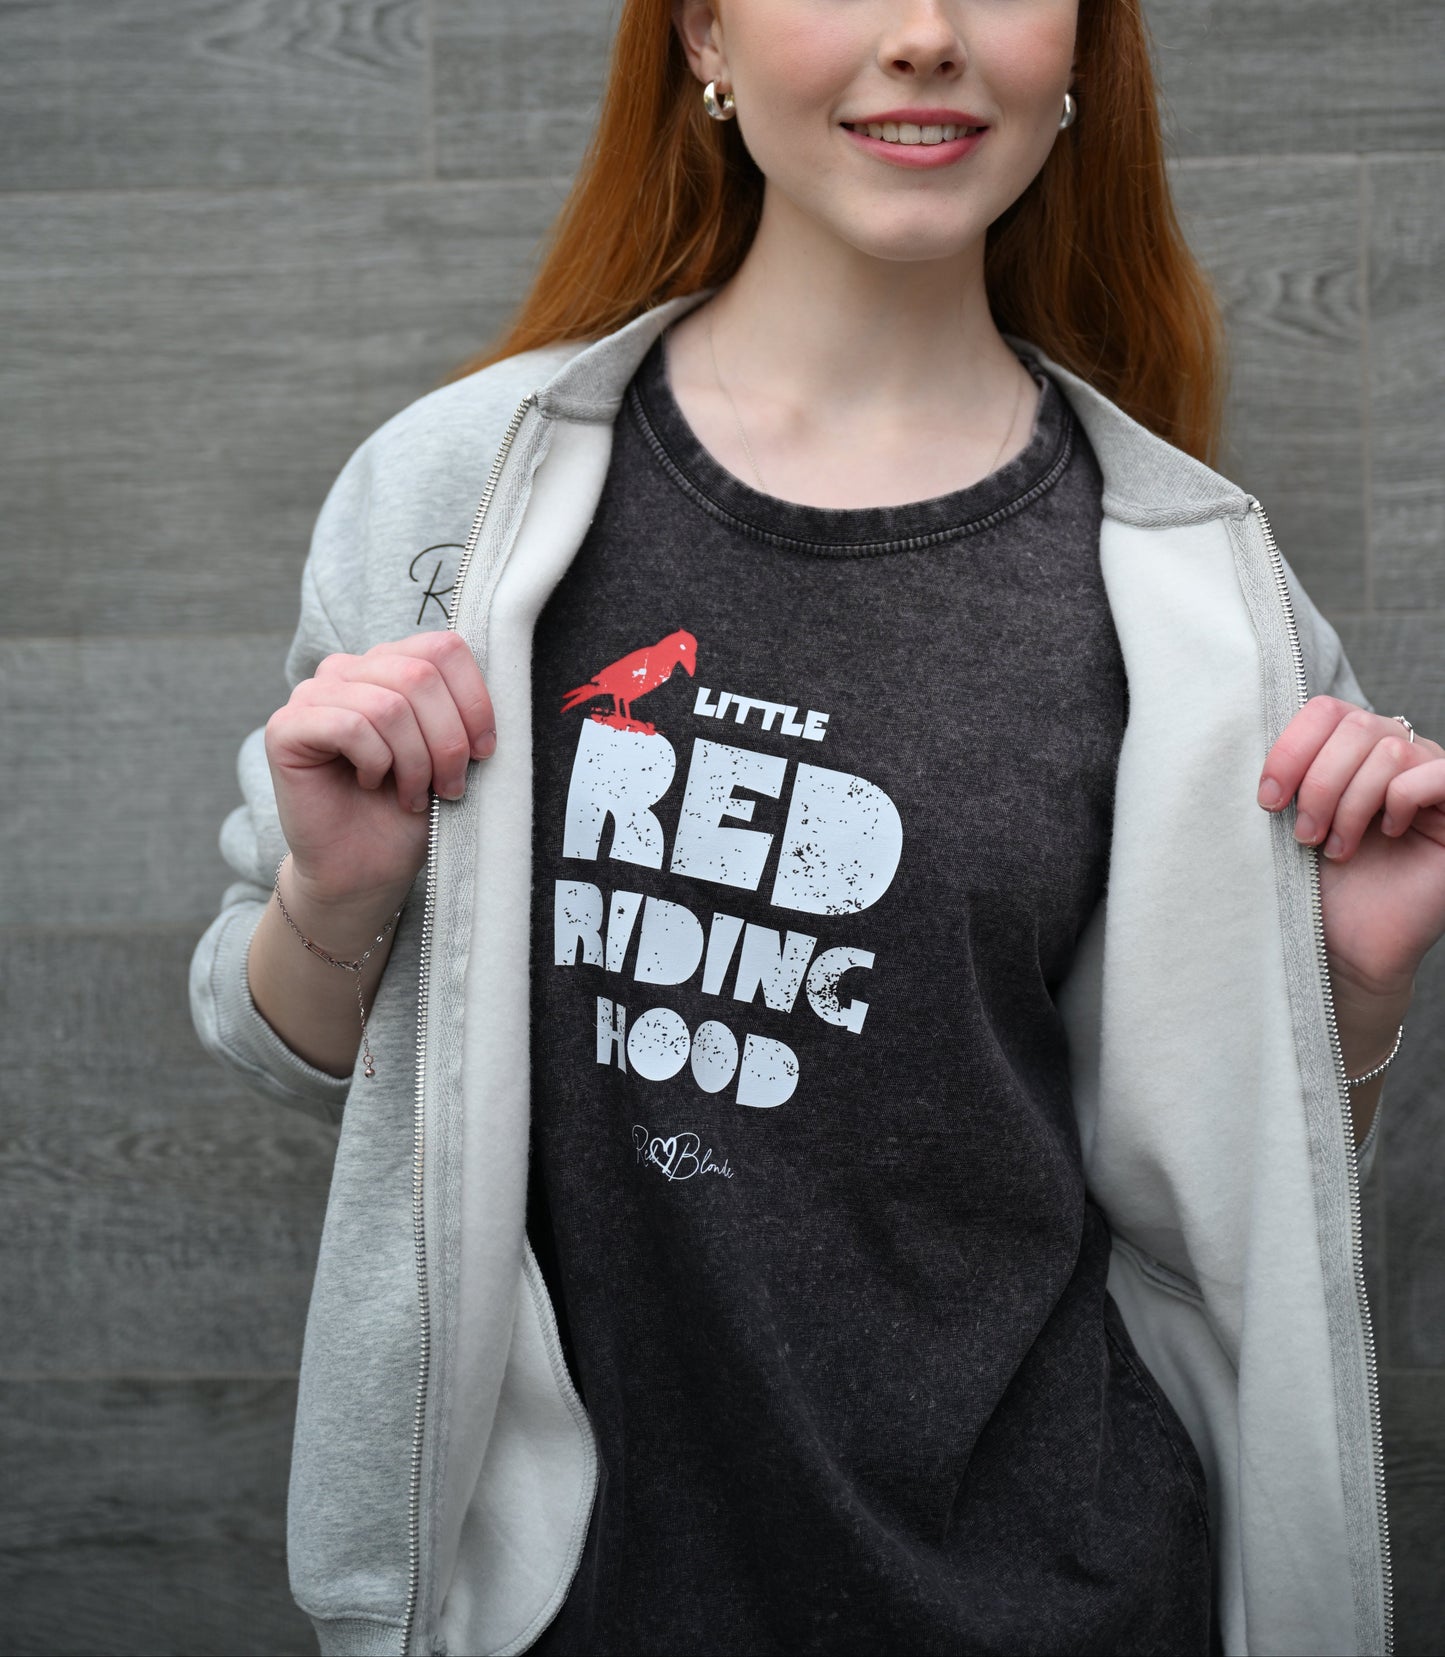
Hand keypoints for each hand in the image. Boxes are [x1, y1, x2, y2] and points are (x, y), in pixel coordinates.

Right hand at [264, 632, 496, 910]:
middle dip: (447, 740)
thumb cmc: (410, 811)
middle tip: (448, 785)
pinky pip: (349, 726)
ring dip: (414, 761)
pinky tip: (371, 784)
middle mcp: (348, 670)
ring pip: (388, 706)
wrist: (366, 869)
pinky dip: (375, 763)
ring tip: (414, 793)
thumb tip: (499, 682)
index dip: (474, 701)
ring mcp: (312, 694)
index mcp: (390, 665)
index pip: (443, 648)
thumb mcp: (452, 753)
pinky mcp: (285, 728)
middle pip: (419, 676)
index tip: (484, 752)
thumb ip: (462, 710)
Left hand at [1258, 697, 1444, 999]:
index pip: (1326, 710)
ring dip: (1350, 802)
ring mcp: (1432, 781)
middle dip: (1318, 782)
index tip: (1267, 800)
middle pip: (1357, 726)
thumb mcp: (1288, 821)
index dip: (1292, 747)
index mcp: (1351, 751)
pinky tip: (1388, 832)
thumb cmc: (1313, 888)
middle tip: (1303, 834)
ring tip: (1335, 847)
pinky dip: (1402, 798)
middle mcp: (1397, 756)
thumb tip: (1246, 737)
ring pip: (1390, 750)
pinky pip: (1438, 772)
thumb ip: (1285, 775)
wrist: (1345, 949)